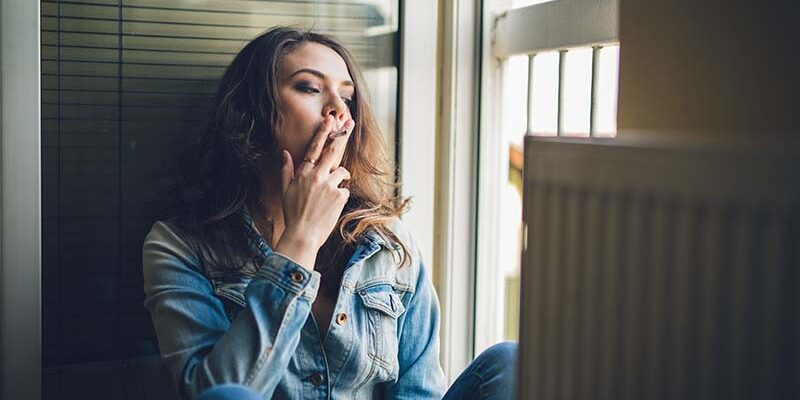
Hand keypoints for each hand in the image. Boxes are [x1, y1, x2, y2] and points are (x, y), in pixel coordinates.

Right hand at [274, 115, 354, 270]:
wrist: (303, 235)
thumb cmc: (292, 213)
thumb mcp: (285, 190)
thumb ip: (286, 170)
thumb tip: (285, 153)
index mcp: (303, 173)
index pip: (314, 148)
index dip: (322, 133)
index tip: (329, 120)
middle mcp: (317, 176)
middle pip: (332, 151)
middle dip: (342, 135)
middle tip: (350, 123)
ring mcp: (329, 186)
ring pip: (341, 172)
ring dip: (339, 177)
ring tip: (330, 193)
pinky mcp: (339, 196)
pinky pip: (344, 190)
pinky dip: (340, 195)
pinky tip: (331, 206)